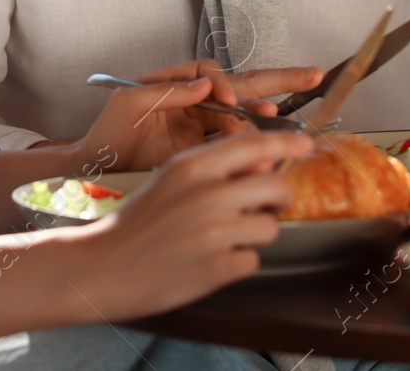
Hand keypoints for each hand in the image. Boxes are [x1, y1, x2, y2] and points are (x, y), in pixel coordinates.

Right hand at [69, 131, 312, 320]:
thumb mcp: (170, 178)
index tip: (306, 143)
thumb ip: (213, 166)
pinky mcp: (217, 268)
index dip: (287, 141)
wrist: (103, 266)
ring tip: (226, 237)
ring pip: (270, 227)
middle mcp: (208, 195)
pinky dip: (238, 261)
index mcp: (193, 167)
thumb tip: (262, 160)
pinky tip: (211, 260)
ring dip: (256, 233)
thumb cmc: (135, 222)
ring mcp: (215, 233)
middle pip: (276, 186)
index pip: (255, 144)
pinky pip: (252, 260)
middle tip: (267, 205)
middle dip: (279, 197)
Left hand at [72, 60, 322, 172]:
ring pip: (243, 119)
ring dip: (263, 120)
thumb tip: (206, 84)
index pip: (210, 75)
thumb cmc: (106, 134)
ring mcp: (202, 129)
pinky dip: (252, 147)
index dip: (223, 85)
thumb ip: (167, 90)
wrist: (96, 174)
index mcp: (176, 84)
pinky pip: (235, 147)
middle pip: (241, 86)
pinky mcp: (205, 154)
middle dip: (278, 80)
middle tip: (312, 73)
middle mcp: (194, 103)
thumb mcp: (128, 104)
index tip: (227, 100)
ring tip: (283, 122)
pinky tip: (265, 152)